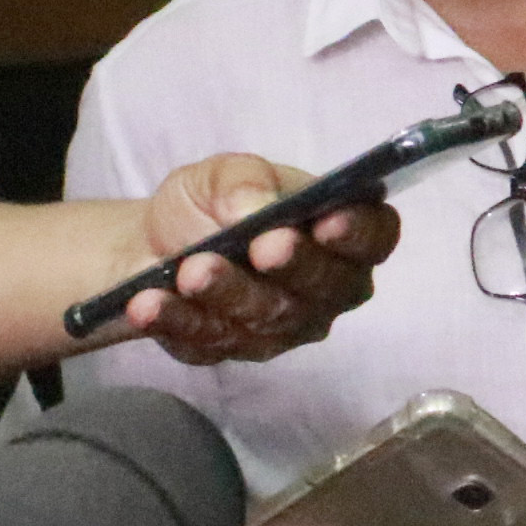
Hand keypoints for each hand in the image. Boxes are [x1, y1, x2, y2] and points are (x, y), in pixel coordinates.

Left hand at [116, 153, 401, 365]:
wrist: (150, 245)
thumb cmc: (209, 205)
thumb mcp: (221, 175)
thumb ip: (244, 182)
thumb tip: (256, 209)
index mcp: (341, 230)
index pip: (375, 237)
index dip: (360, 234)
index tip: (328, 222)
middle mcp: (326, 287)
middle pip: (326, 285)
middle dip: (294, 265)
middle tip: (262, 246)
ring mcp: (284, 326)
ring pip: (268, 316)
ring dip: (229, 292)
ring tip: (192, 271)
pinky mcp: (234, 350)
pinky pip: (211, 340)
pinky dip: (178, 320)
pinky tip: (150, 303)